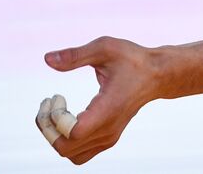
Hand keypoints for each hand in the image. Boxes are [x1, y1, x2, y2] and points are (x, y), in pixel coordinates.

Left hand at [40, 37, 163, 163]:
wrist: (156, 75)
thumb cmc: (131, 59)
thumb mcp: (104, 48)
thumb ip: (75, 55)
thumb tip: (46, 58)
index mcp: (108, 109)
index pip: (73, 134)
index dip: (55, 119)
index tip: (56, 96)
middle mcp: (108, 130)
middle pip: (66, 149)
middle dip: (48, 128)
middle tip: (48, 103)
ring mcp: (109, 138)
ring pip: (71, 154)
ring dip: (55, 136)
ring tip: (54, 110)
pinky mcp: (107, 139)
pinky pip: (79, 152)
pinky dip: (66, 139)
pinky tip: (65, 114)